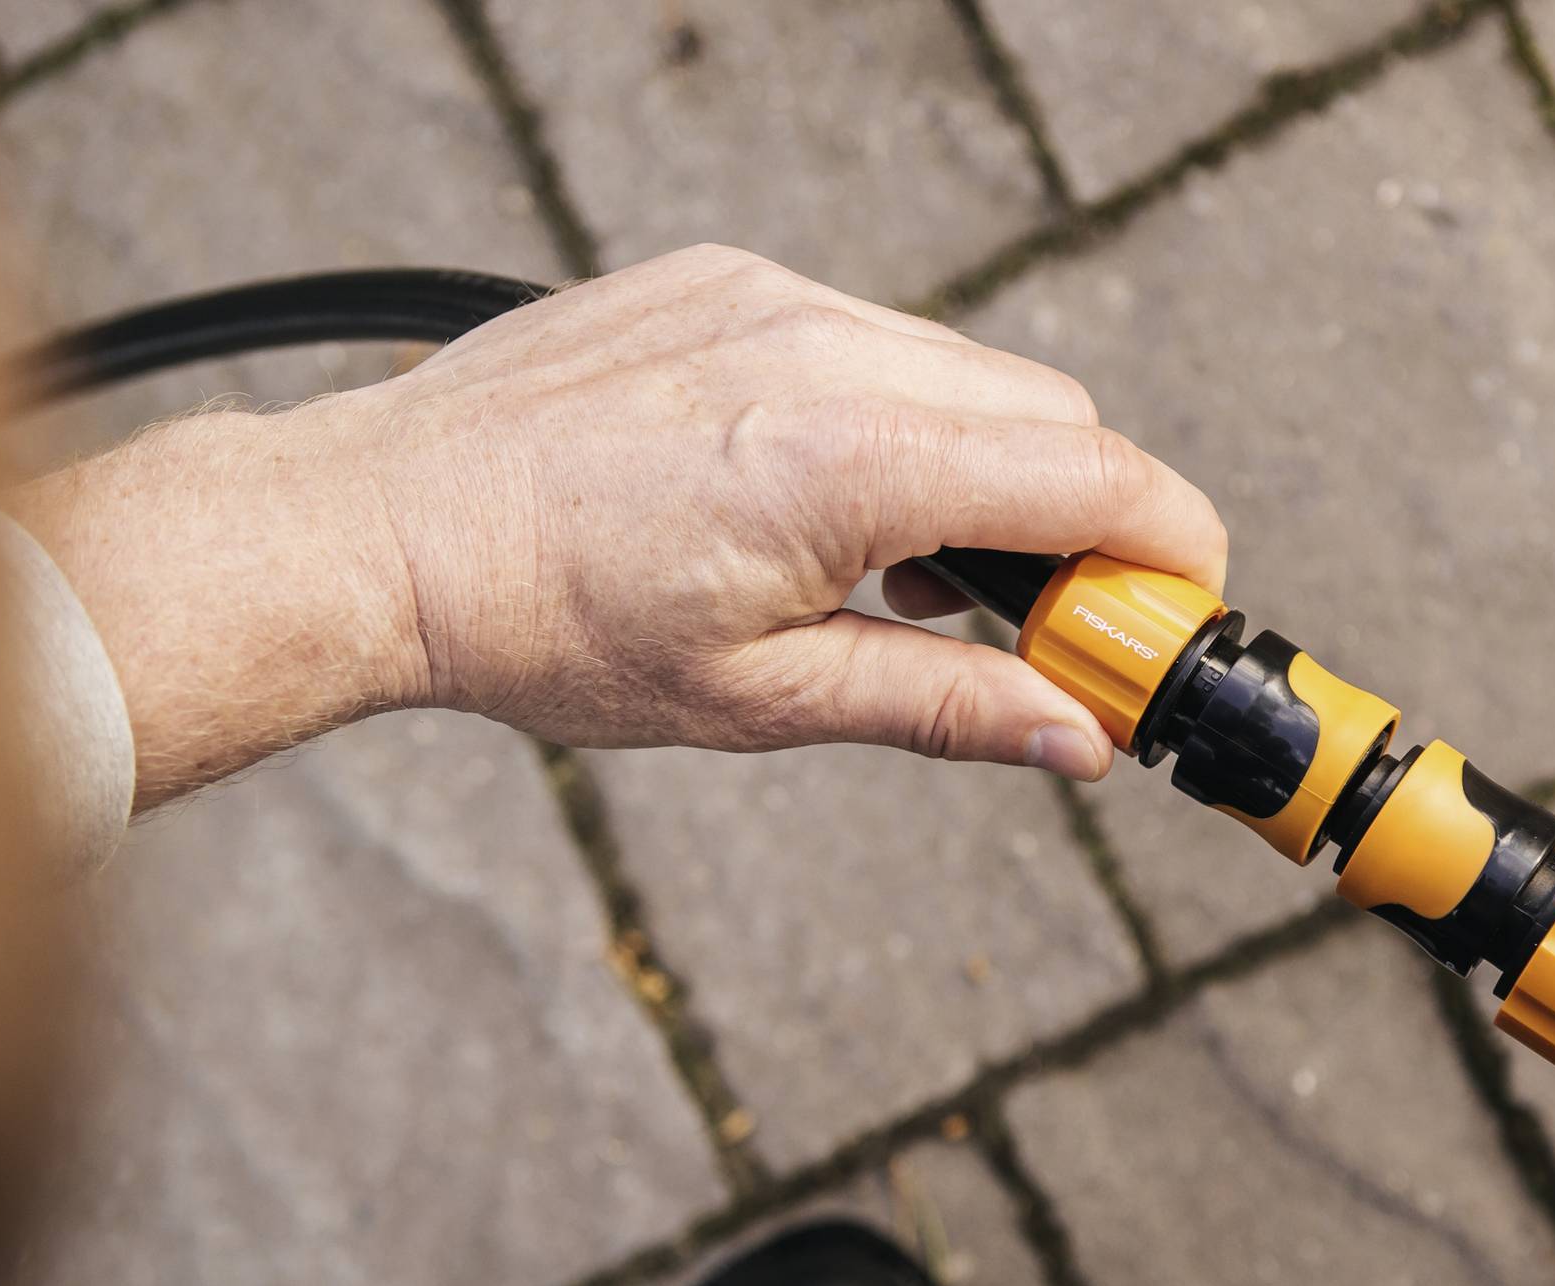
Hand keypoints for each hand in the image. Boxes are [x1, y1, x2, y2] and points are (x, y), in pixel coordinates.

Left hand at [9, 245, 1226, 806]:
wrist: (385, 528)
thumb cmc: (549, 626)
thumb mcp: (761, 703)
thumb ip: (941, 706)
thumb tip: (1075, 738)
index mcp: (846, 467)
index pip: (1093, 480)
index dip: (1168, 553)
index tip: (1169, 620)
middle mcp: (825, 352)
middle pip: (1054, 418)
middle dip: (1083, 522)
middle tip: (1035, 627)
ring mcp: (774, 298)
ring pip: (970, 370)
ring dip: (986, 467)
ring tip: (907, 570)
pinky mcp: (729, 278)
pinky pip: (876, 334)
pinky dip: (897, 413)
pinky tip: (824, 496)